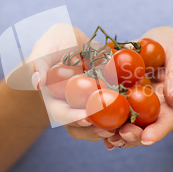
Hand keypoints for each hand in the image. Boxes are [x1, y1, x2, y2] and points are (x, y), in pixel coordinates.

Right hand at [28, 23, 115, 141]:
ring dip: (111, 130)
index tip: (86, 117)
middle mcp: (74, 107)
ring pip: (99, 124)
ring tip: (123, 129)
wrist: (77, 40)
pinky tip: (135, 117)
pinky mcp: (108, 100)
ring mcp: (91, 106)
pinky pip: (116, 112)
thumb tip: (37, 84)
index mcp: (56, 100)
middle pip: (82, 126)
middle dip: (95, 130)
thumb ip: (37, 63)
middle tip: (108, 130)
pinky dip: (125, 116)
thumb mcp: (45, 48)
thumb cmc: (56, 43)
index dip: (73, 118)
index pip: (62, 114)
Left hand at [104, 26, 172, 149]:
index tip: (147, 139)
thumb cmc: (171, 48)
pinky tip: (89, 125)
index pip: (166, 122)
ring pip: (124, 125)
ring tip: (106, 137)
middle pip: (143, 129)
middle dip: (132, 137)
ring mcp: (132, 106)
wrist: (154, 43)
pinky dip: (100, 120)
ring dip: (114, 134)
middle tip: (121, 135)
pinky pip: (108, 110)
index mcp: (168, 104)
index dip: (157, 132)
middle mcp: (149, 110)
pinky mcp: (116, 97)